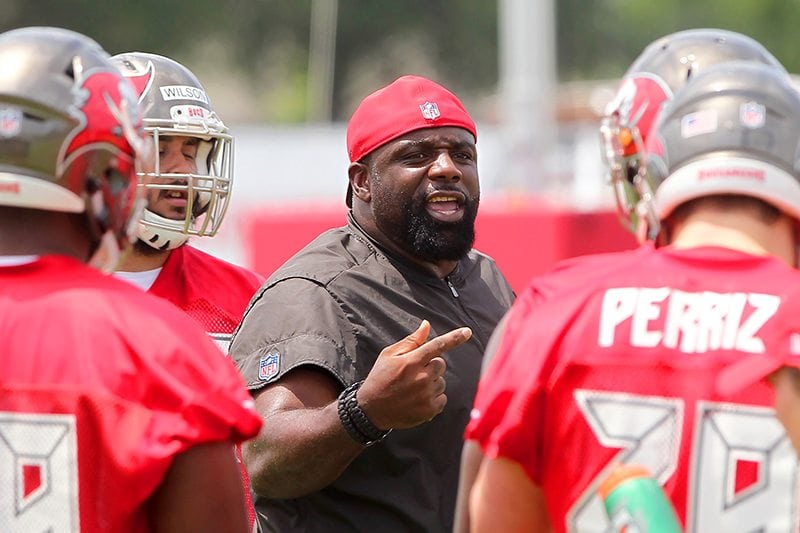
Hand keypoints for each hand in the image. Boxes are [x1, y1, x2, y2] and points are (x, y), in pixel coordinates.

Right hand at [356, 320, 471, 429]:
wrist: (371, 410)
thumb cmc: (380, 378)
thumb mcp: (389, 355)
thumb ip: (411, 341)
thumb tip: (426, 325)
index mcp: (411, 361)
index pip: (437, 345)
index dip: (454, 338)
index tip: (467, 331)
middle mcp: (421, 378)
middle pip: (440, 365)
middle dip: (430, 366)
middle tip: (414, 374)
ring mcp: (426, 395)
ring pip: (441, 382)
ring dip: (432, 383)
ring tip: (412, 389)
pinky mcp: (429, 410)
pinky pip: (443, 398)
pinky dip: (434, 398)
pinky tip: (418, 399)